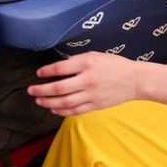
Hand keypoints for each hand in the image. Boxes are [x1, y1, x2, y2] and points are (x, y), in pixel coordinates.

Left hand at [28, 52, 142, 115]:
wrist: (135, 80)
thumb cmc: (114, 65)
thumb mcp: (95, 56)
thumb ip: (77, 61)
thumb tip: (58, 68)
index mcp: (87, 63)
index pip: (60, 69)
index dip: (46, 71)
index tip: (39, 73)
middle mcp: (87, 80)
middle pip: (59, 88)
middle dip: (42, 90)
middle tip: (31, 90)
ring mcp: (91, 95)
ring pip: (65, 102)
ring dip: (48, 102)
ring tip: (38, 100)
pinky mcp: (95, 105)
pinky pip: (75, 110)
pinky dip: (62, 111)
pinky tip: (53, 109)